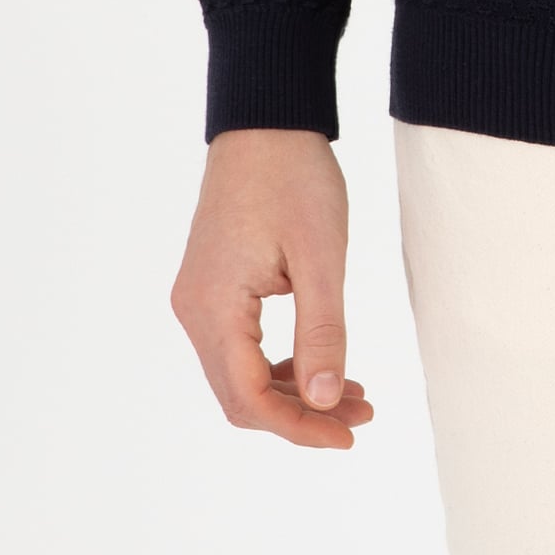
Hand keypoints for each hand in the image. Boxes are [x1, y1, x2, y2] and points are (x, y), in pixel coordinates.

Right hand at [171, 128, 374, 449]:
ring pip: (240, 373)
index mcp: (213, 306)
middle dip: (300, 414)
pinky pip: (240, 345)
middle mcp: (193, 310)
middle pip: (240, 394)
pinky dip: (280, 362)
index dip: (298, 427)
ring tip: (352, 393)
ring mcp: (198, 297)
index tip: (347, 434)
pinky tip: (322, 362)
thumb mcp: (321, 256)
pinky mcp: (212, 286)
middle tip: (360, 415)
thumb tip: (325, 403)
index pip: (248, 397)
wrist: (266, 120)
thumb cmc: (294, 177)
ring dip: (294, 390)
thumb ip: (322, 332)